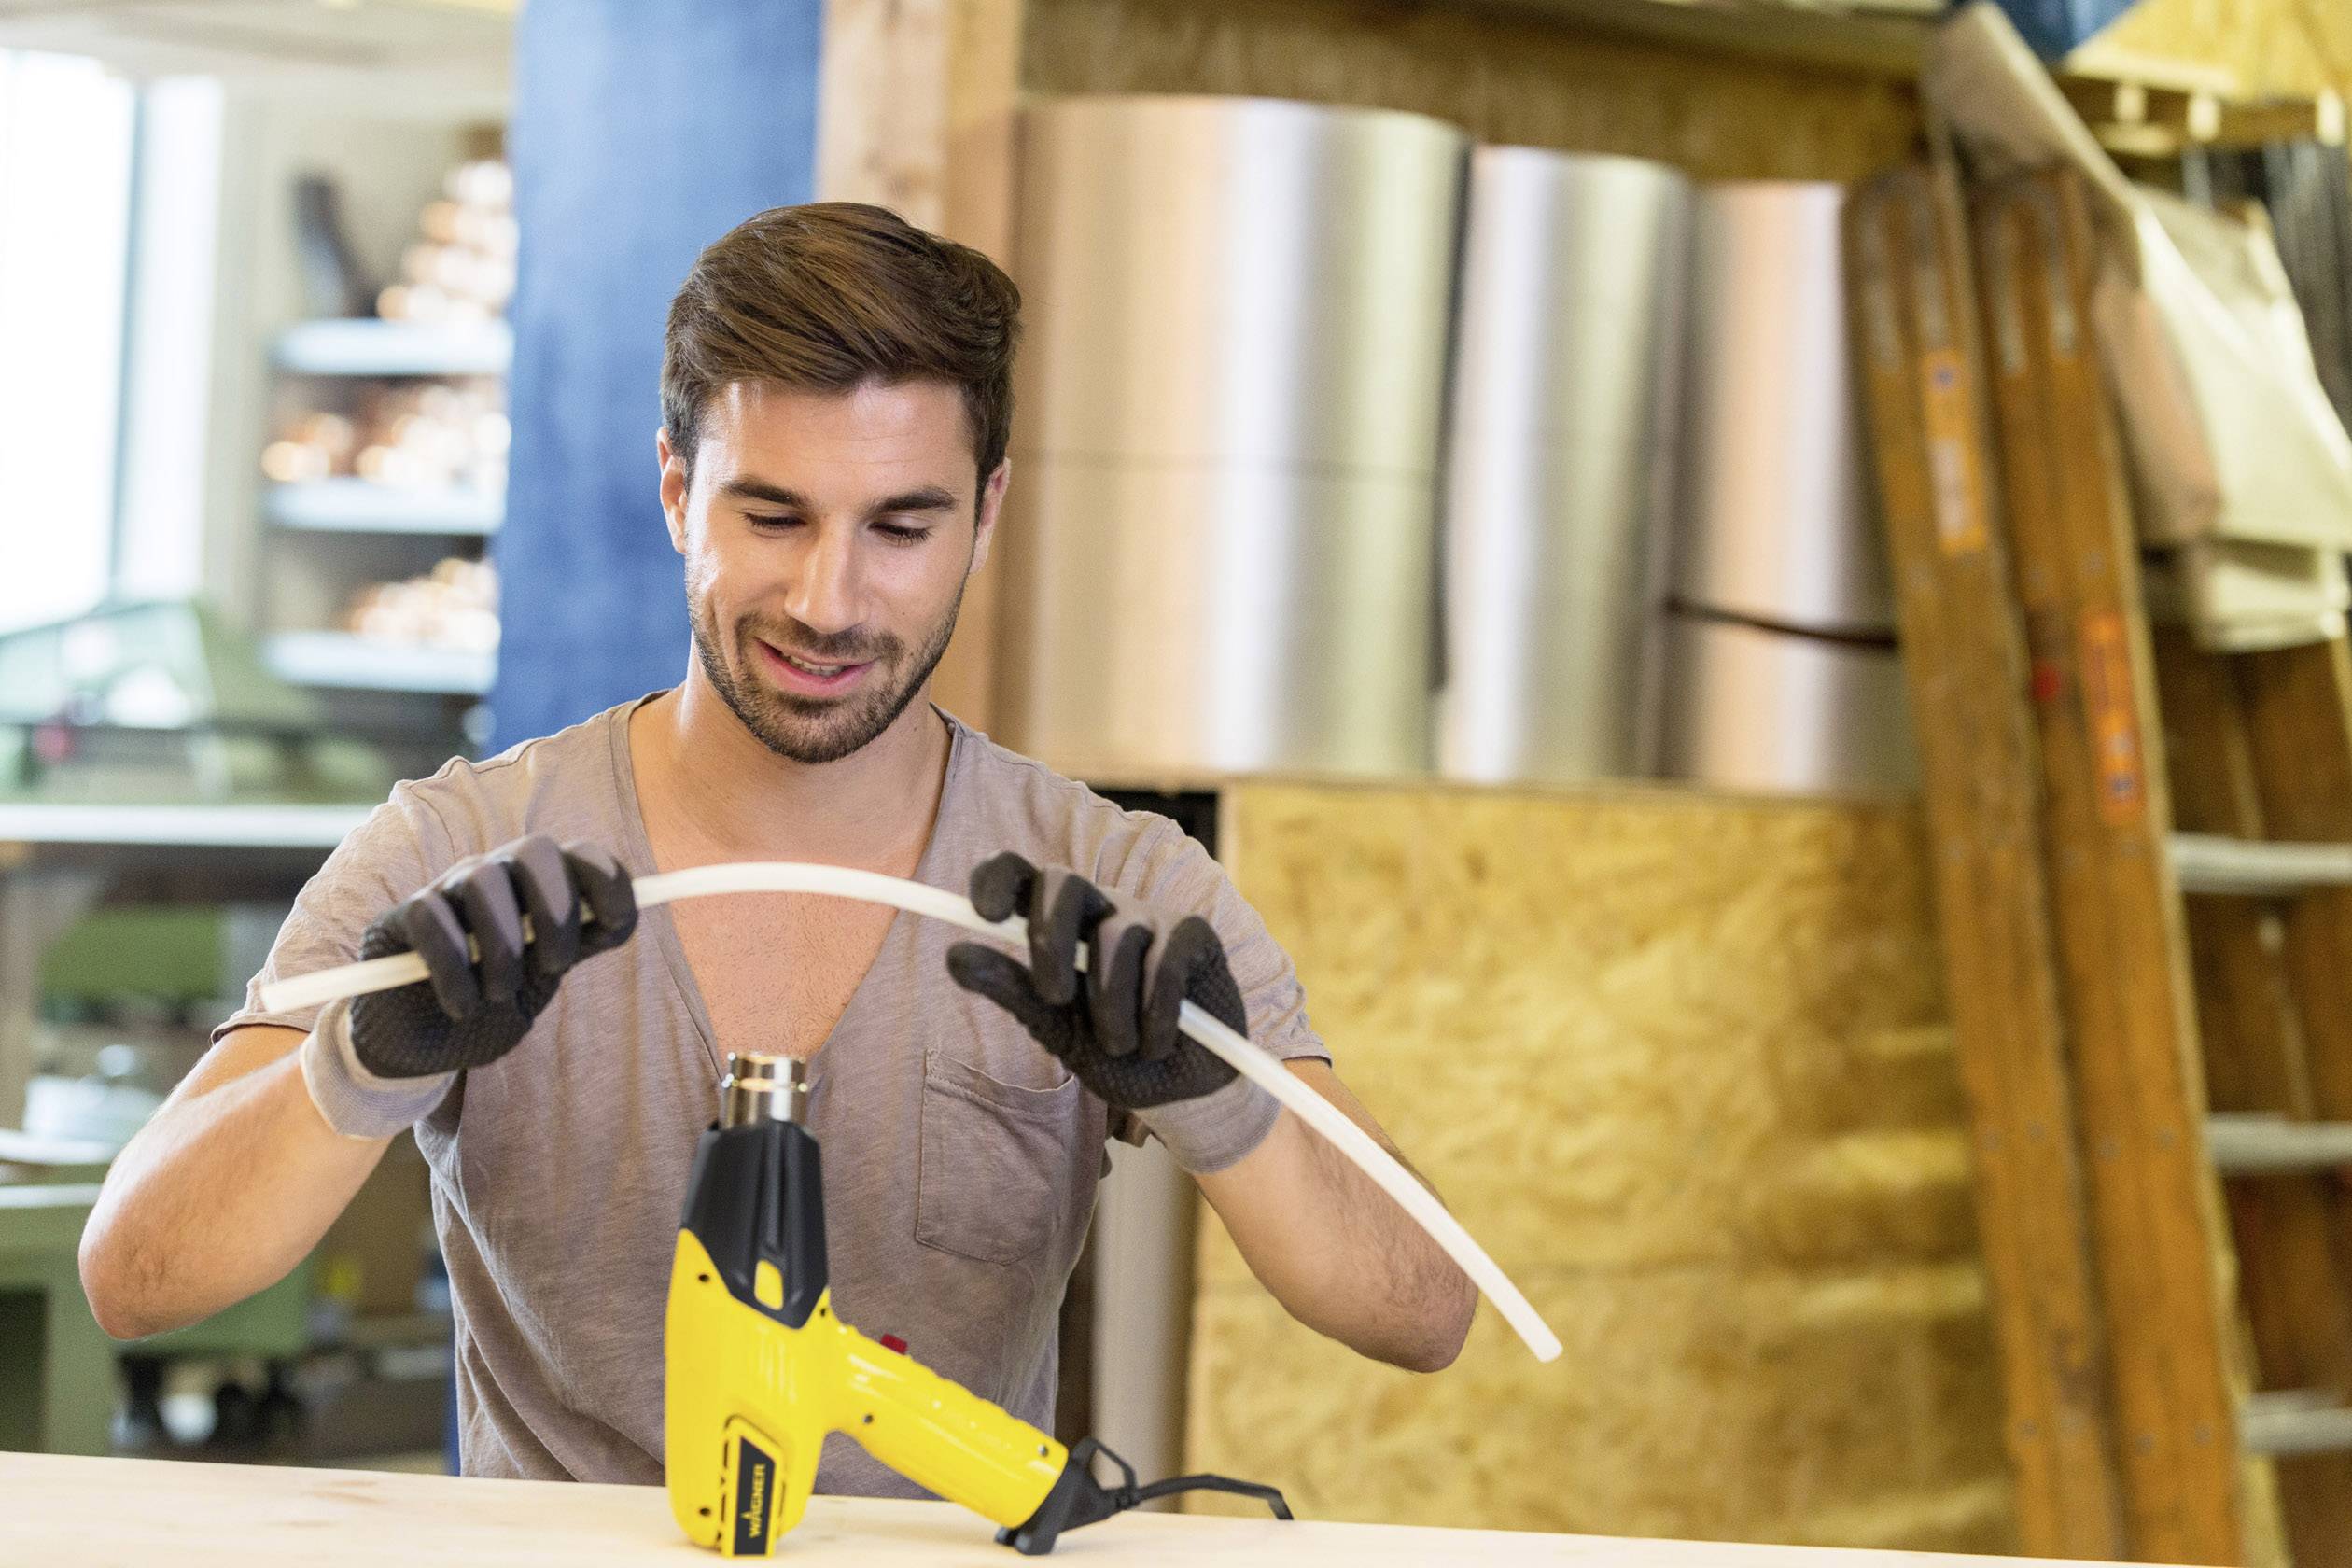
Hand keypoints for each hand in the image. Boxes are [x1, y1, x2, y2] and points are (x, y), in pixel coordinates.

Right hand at [348, 836, 636, 1077]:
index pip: (583, 854)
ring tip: (499, 995)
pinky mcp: (403, 916)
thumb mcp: (544, 977)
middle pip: (536, 850)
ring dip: (503, 950)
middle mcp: (498, 874)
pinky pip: (432, 919)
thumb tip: (620, 915)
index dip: (608, 880)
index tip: (615, 923)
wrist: (424, 1046)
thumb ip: (579, 944)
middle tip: (553, 968)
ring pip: (484, 881)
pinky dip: (454, 970)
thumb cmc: (493, 1003)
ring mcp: (449, 890)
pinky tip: (461, 1005)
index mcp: (541, 886)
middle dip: (556, 911)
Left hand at [946, 852, 1246, 1109]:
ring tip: (1122, 1047)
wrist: (1181, 1091)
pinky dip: (1156, 1016)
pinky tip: (1159, 1042)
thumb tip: (954, 955)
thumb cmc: (1115, 1053)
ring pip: (1115, 939)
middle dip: (1050, 939)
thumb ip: (1011, 989)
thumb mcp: (1056, 1026)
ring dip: (1112, 1010)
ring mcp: (1150, 917)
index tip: (984, 914)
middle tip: (1055, 996)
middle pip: (1063, 882)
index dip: (996, 879)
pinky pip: (1164, 963)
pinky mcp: (1194, 934)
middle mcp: (1102, 909)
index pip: (1021, 875)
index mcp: (1060, 925)